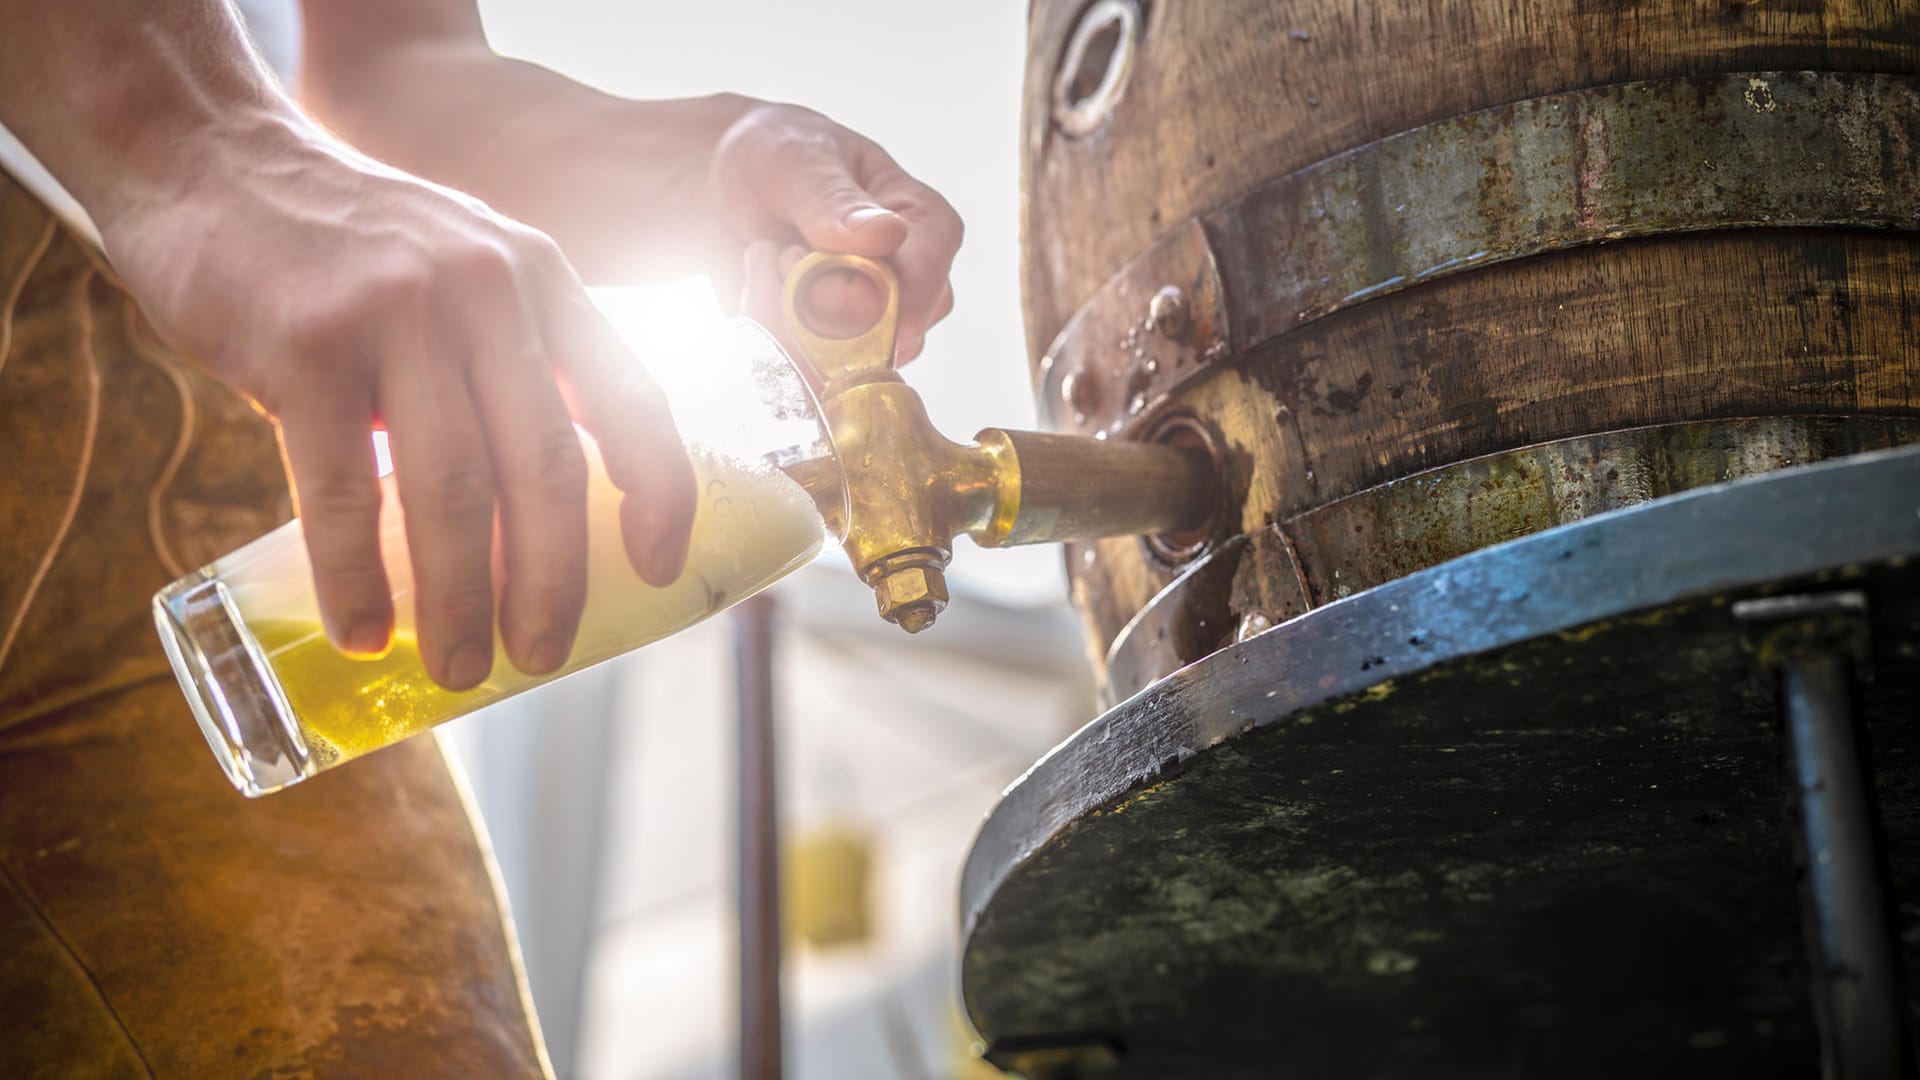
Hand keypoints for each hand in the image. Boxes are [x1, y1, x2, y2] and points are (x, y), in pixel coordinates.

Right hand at [101, 116, 695, 689]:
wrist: (209, 156)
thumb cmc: (346, 246)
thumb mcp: (465, 267)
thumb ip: (511, 356)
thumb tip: (545, 506)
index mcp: (541, 279)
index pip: (632, 397)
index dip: (659, 493)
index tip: (655, 569)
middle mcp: (485, 290)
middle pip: (546, 466)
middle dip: (554, 581)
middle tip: (544, 655)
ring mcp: (395, 313)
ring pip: (453, 489)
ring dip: (462, 598)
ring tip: (461, 668)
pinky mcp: (302, 344)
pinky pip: (338, 488)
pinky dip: (355, 574)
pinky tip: (363, 630)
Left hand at [710, 103, 960, 362]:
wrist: (731, 186)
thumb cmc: (780, 157)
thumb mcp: (797, 159)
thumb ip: (834, 200)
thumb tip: (887, 235)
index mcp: (928, 229)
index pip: (927, 283)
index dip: (871, 297)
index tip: (803, 266)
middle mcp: (914, 288)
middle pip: (887, 341)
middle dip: (812, 308)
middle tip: (778, 250)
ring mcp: (877, 329)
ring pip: (839, 367)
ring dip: (781, 318)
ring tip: (766, 257)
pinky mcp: (832, 355)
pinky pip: (802, 375)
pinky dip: (764, 334)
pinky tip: (757, 285)